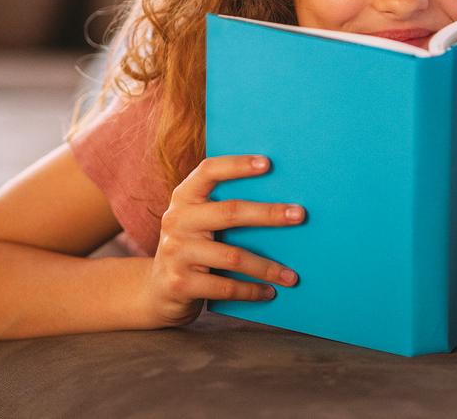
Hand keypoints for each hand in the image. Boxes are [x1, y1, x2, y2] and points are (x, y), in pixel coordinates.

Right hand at [142, 155, 303, 327]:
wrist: (156, 292)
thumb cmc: (192, 249)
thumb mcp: (198, 223)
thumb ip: (224, 209)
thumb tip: (281, 206)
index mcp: (184, 197)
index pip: (209, 171)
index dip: (238, 165)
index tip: (268, 163)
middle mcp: (176, 220)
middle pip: (230, 212)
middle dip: (269, 214)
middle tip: (300, 215)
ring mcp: (176, 252)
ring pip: (233, 256)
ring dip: (267, 267)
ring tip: (292, 276)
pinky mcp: (180, 283)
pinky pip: (225, 286)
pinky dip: (252, 290)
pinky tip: (270, 292)